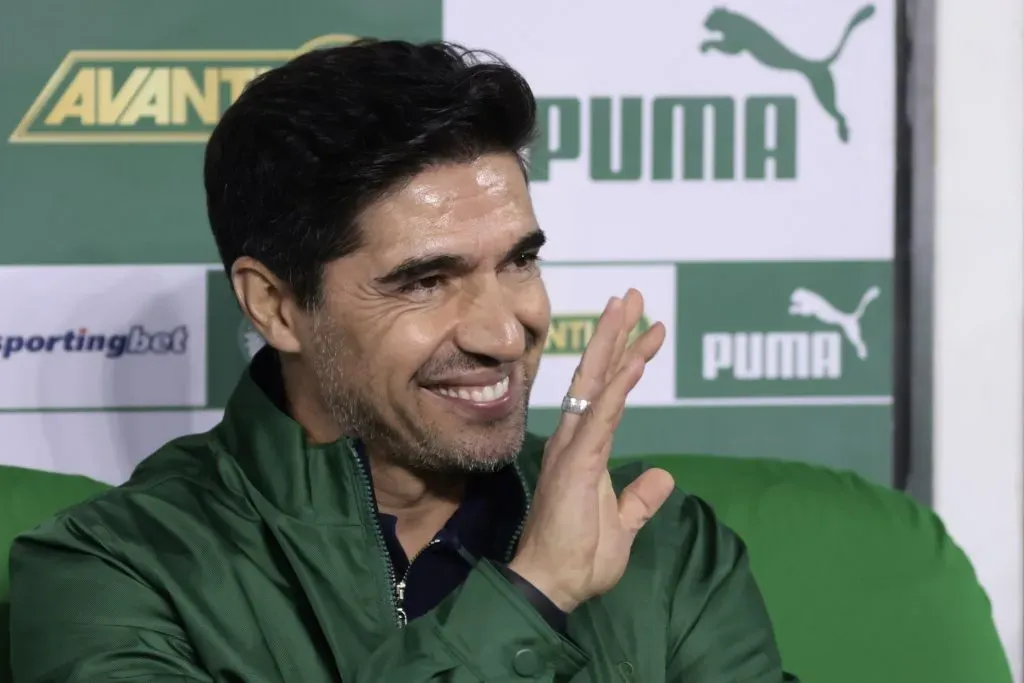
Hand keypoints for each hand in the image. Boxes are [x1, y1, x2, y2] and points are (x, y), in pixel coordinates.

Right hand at [508, 289, 675, 612]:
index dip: (623, 358)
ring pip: (597, 382)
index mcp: (584, 450)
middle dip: (614, 333)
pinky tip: (635, 360)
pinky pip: (603, 414)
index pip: (605, 393)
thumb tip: (664, 476)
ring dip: (617, 343)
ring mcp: (575, 447)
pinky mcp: (579, 461)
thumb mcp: (622, 524)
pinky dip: (619, 385)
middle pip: (596, 374)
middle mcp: (575, 439)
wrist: (552, 583)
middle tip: (631, 296)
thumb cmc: (579, 557)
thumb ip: (640, 498)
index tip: (644, 328)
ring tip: (633, 306)